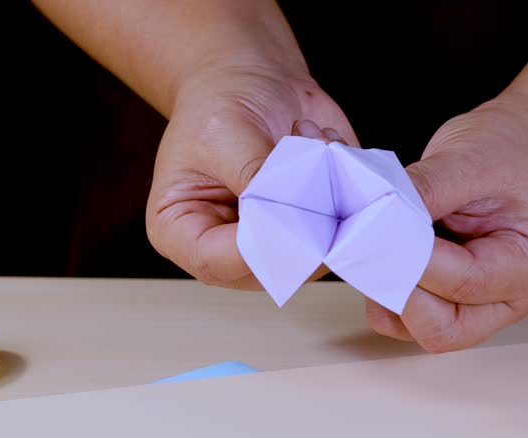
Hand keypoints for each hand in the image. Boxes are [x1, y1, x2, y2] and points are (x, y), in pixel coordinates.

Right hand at [146, 59, 356, 288]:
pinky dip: (345, 186)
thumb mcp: (225, 134)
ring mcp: (274, 241)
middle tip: (312, 165)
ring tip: (312, 143)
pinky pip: (343, 227)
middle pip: (272, 269)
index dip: (257, 245)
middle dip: (303, 222)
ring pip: (316, 252)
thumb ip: (254, 180)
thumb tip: (292, 214)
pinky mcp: (312, 227)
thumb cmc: (217, 103)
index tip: (288, 207)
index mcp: (182, 232)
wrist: (249, 78)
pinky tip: (323, 145)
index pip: (218, 262)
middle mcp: (229, 247)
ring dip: (328, 199)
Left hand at [369, 90, 527, 351]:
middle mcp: (509, 297)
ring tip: (371, 247)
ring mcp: (480, 303)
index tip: (373, 230)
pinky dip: (386, 291)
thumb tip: (375, 216)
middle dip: (398, 293)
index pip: (462, 282)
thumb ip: (426, 189)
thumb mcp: (474, 156)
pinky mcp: (453, 296)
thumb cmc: (519, 147)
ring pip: (419, 329)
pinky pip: (411, 314)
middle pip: (442, 329)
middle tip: (367, 246)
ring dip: (387, 296)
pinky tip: (378, 253)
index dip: (412, 261)